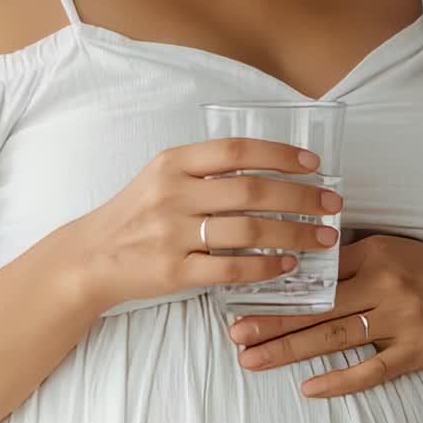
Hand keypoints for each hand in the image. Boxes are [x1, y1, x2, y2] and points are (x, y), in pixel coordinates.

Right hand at [64, 139, 342, 312]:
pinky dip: (264, 265)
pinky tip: (287, 263)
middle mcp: (172, 194)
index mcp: (172, 163)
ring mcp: (171, 234)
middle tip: (333, 204)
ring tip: (323, 237)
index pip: (236, 150)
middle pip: (251, 190)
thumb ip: (206, 170)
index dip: (280, 154)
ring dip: (293, 233)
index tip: (314, 164)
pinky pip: (230, 268)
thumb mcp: (162, 177)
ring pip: (247, 230)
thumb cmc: (136, 214)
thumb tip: (271, 169)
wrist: (90, 257)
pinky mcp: (173, 272)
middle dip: (301, 197)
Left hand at [228, 233, 422, 396]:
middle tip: (233, 334)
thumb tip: (294, 264)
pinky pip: (371, 370)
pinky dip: (338, 381)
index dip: (276, 286)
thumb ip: (349, 257)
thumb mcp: (391, 248)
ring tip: (253, 359)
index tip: (240, 295)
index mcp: (374, 254)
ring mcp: (402, 321)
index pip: (316, 272)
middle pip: (317, 307)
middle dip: (270, 322)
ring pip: (335, 338)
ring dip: (289, 350)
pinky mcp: (417, 352)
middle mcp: (386, 285)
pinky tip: (308, 389)